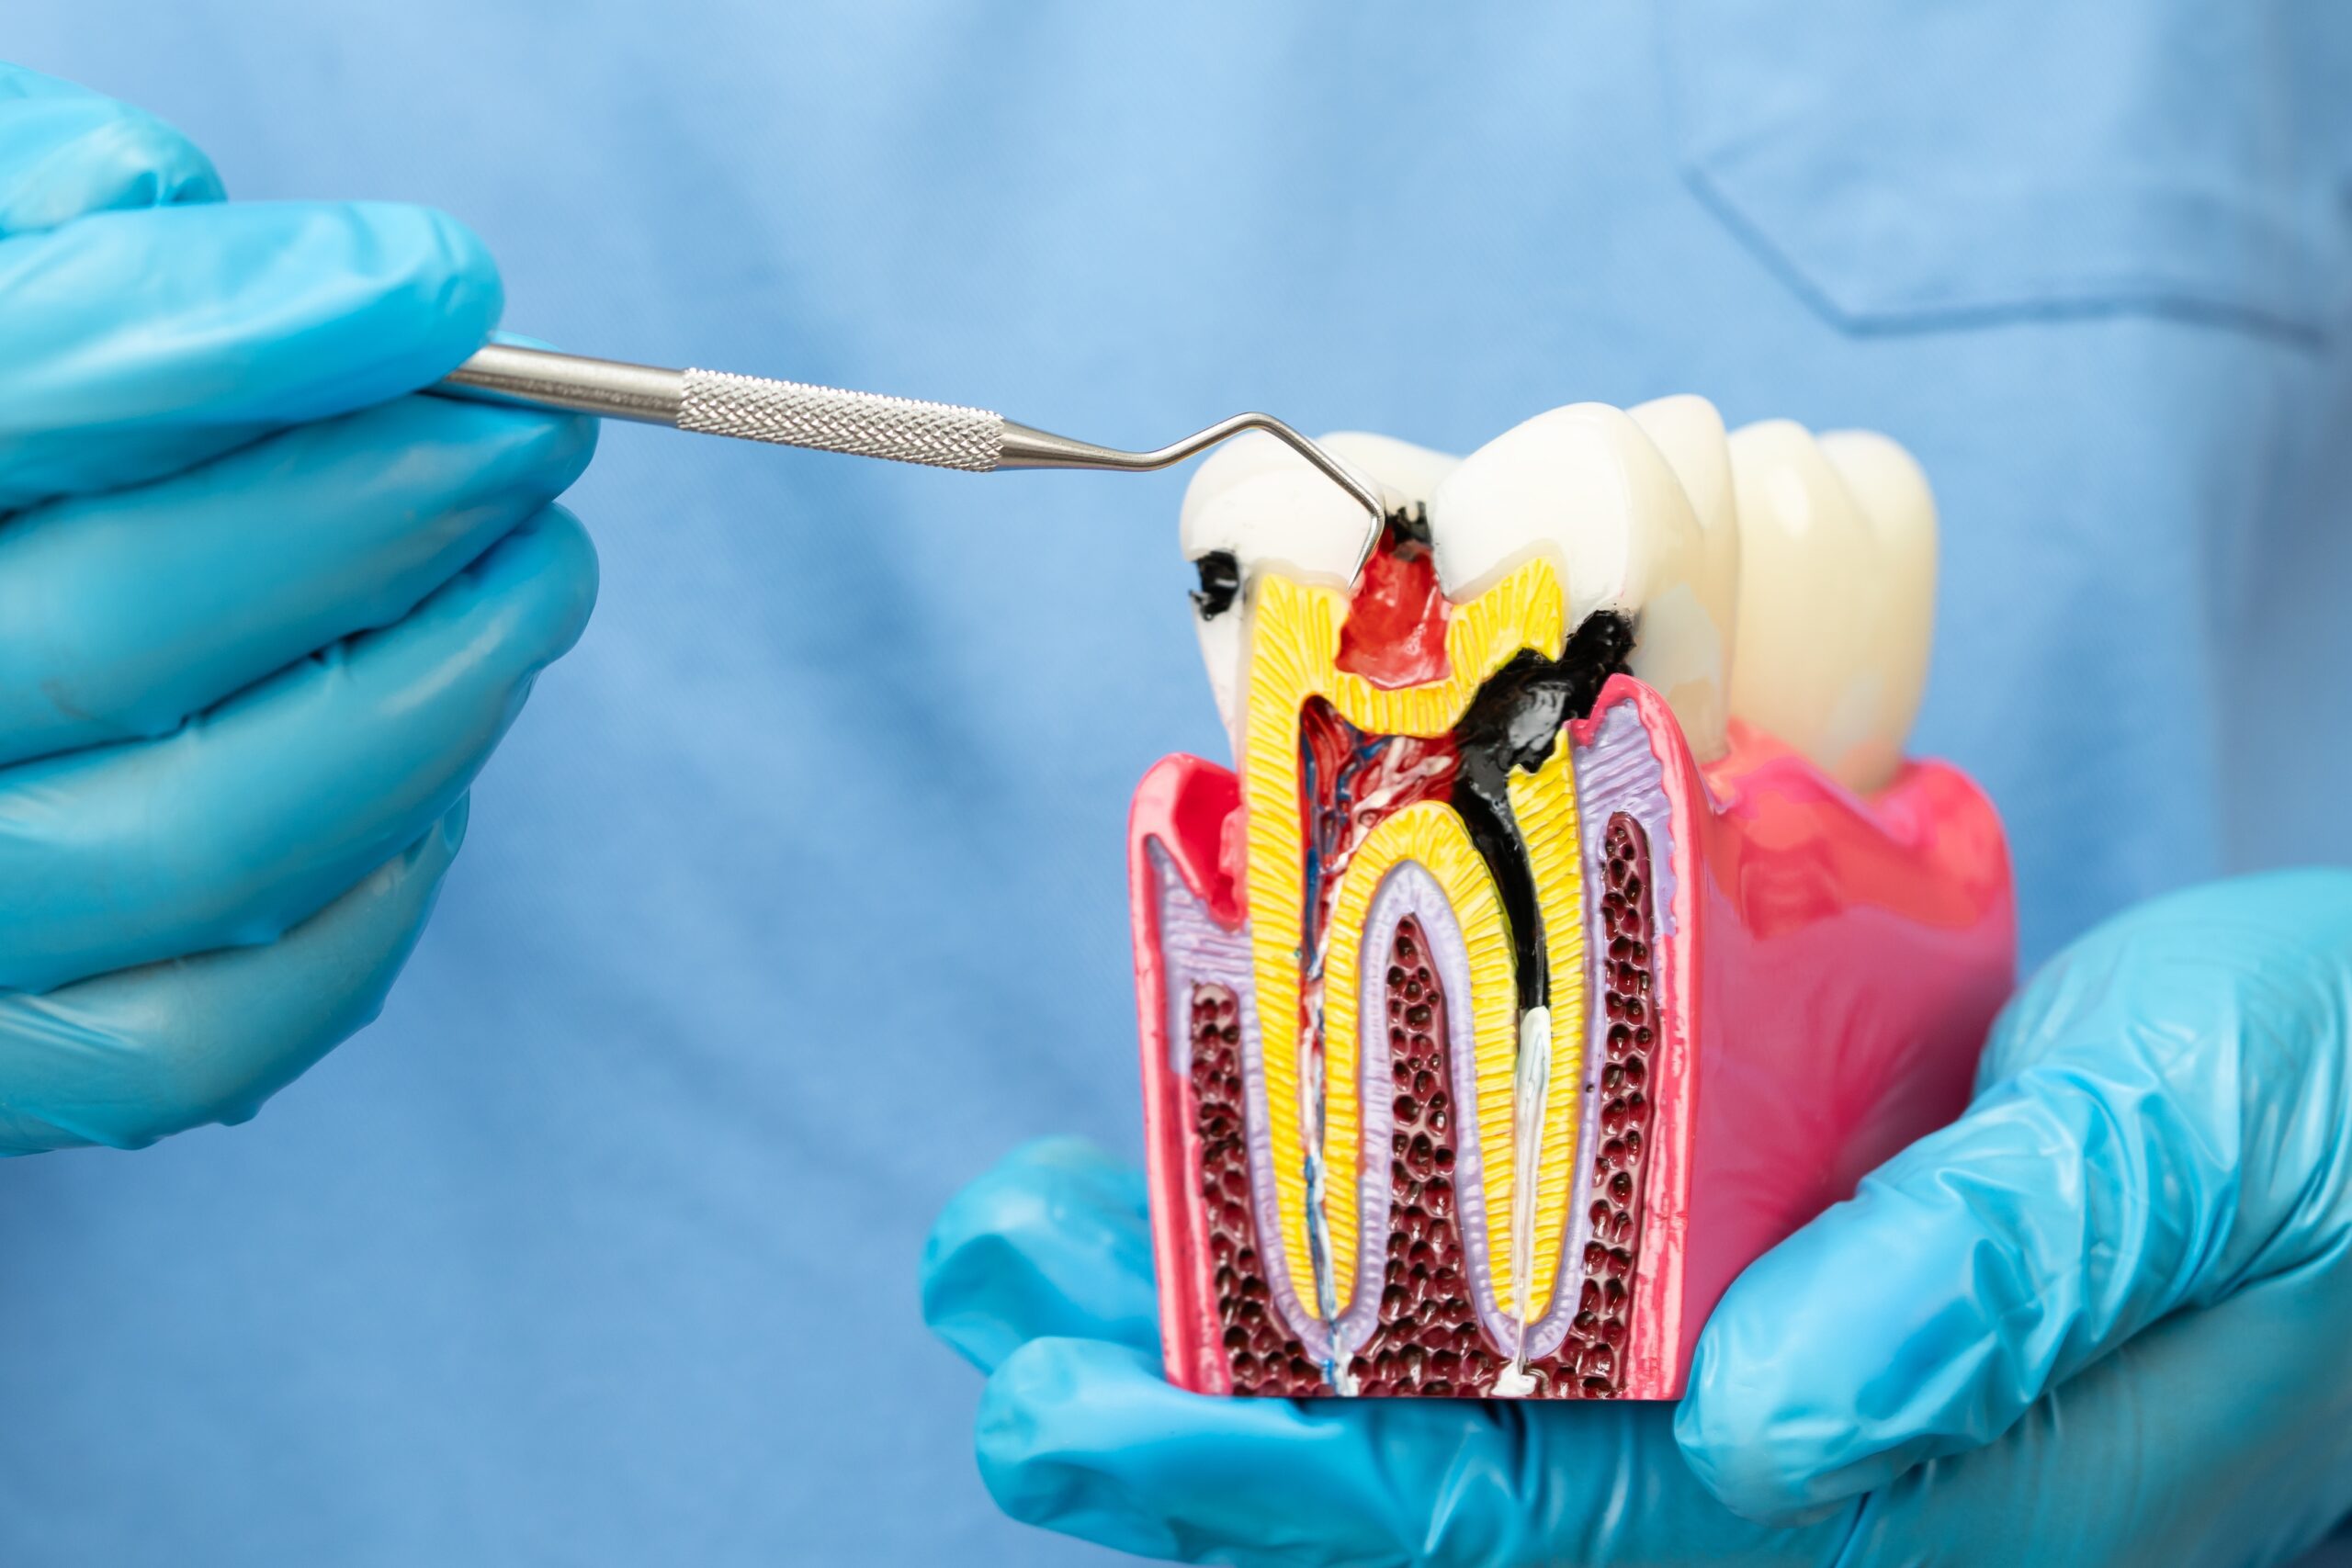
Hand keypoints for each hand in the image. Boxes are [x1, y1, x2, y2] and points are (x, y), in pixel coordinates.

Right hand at [0, 65, 596, 1152]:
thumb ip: (46, 240)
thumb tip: (263, 242)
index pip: (17, 401)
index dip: (244, 335)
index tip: (443, 287)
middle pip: (123, 639)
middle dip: (384, 522)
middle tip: (538, 444)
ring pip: (212, 845)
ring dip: (436, 698)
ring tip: (537, 581)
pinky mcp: (8, 1071)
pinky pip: (218, 1033)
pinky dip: (370, 903)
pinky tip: (435, 780)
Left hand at [923, 870, 2351, 1563]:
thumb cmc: (2336, 1129)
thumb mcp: (2190, 1165)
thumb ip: (1994, 1279)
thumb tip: (1769, 1423)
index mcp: (1891, 1497)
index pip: (1528, 1529)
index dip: (1279, 1486)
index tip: (1075, 1407)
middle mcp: (1795, 1467)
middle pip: (1435, 1485)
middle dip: (1190, 1416)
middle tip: (995, 1297)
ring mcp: (1766, 1377)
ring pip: (1452, 1389)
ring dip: (1234, 1312)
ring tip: (1044, 1228)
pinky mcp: (1759, 1267)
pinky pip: (1524, 1285)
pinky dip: (1365, 1224)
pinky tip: (1243, 1152)